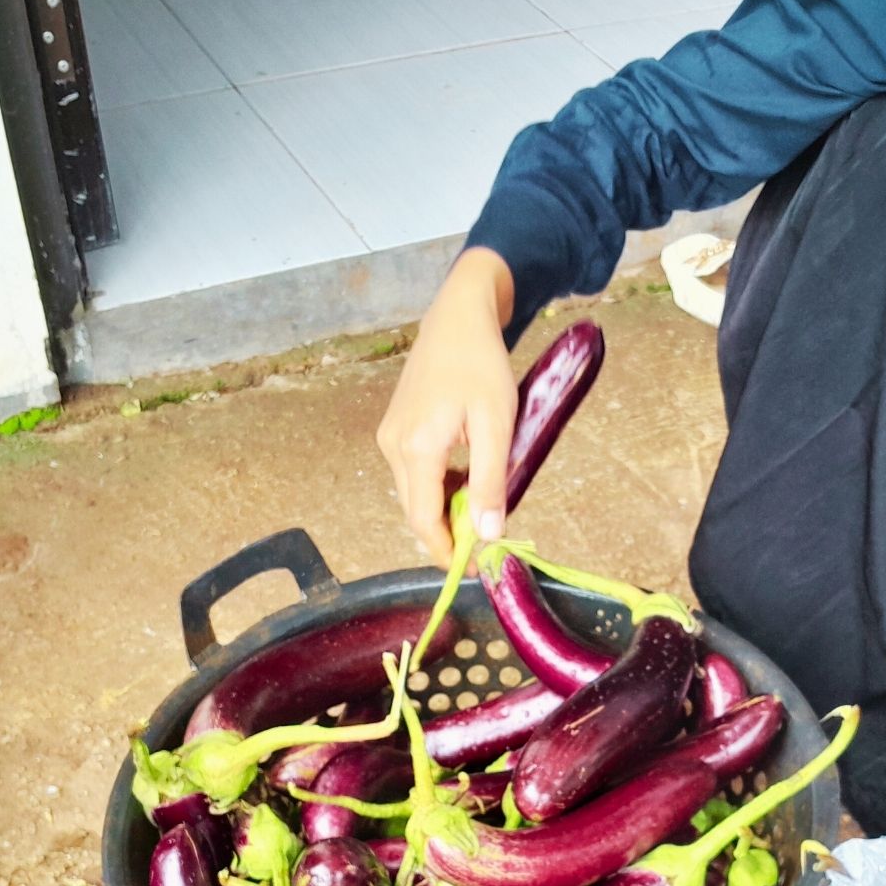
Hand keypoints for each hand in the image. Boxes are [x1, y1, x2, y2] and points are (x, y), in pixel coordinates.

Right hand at [376, 247, 517, 563]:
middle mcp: (393, 446)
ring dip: (444, 509)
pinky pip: (413, 473)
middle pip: (415, 511)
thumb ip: (490, 481)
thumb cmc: (481, 363)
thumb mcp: (496, 424)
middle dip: (445, 535)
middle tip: (482, 546)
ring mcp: (389, 436)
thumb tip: (486, 533)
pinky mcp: (394, 428)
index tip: (473, 569)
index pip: (424, 520)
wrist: (458, 316)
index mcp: (417, 448)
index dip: (446, 551)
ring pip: (414, 493)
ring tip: (480, 507)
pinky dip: (437, 486)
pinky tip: (464, 478)